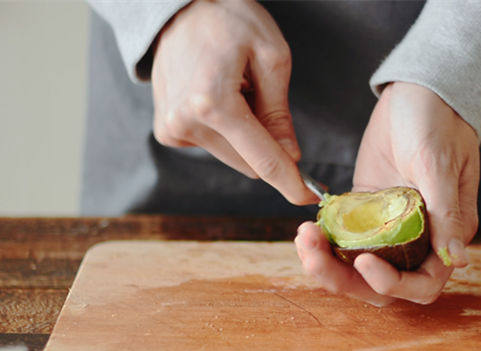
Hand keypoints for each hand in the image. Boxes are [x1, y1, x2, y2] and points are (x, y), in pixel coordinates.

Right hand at [151, 0, 315, 203]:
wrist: (177, 4)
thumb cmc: (229, 18)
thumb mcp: (271, 57)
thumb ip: (280, 113)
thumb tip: (290, 157)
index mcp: (214, 104)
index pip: (264, 161)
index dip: (292, 183)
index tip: (310, 198)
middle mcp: (186, 122)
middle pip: (250, 163)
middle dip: (267, 144)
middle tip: (262, 99)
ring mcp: (172, 129)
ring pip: (233, 156)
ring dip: (244, 134)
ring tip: (234, 89)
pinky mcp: (166, 131)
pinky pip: (214, 146)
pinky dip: (225, 130)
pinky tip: (217, 95)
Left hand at [296, 82, 479, 304]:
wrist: (419, 90)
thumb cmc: (439, 122)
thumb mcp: (440, 166)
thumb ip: (447, 216)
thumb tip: (457, 260)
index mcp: (445, 235)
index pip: (422, 284)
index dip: (392, 284)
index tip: (364, 262)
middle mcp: (419, 239)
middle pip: (381, 284)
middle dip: (345, 280)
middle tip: (314, 257)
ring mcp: (389, 227)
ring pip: (356, 267)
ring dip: (327, 264)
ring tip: (304, 240)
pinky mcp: (365, 211)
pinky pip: (342, 240)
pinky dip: (323, 242)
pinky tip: (305, 229)